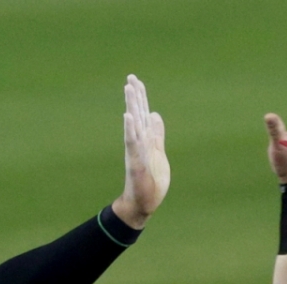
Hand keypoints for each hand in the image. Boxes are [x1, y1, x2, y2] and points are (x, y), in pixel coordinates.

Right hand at [112, 75, 169, 229]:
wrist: (142, 204)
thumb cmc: (150, 182)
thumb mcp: (158, 154)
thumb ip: (156, 134)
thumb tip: (155, 115)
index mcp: (145, 141)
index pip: (142, 114)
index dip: (140, 97)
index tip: (135, 80)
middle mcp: (138, 143)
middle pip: (137, 115)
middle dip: (134, 96)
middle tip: (130, 77)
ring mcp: (136, 152)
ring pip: (134, 125)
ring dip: (131, 106)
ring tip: (128, 89)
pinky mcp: (135, 163)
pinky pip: (132, 143)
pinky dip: (130, 129)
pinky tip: (128, 116)